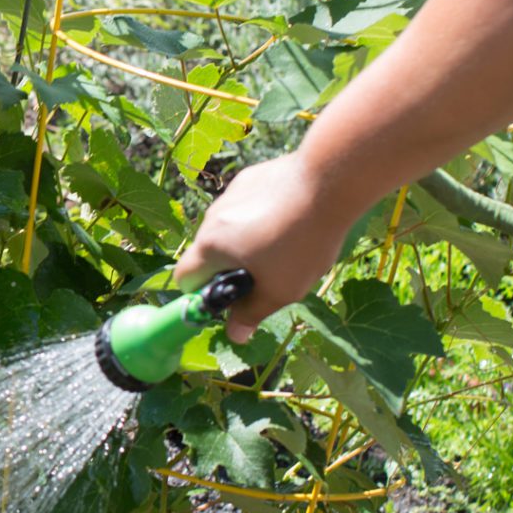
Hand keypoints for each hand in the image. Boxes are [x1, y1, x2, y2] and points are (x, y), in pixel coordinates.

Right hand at [171, 152, 362, 340]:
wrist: (328, 183)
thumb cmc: (301, 242)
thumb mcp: (280, 290)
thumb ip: (251, 314)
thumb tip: (235, 334)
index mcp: (211, 247)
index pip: (184, 279)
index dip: (203, 294)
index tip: (232, 299)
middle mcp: (212, 218)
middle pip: (209, 253)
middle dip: (231, 268)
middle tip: (267, 276)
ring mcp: (230, 194)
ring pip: (228, 229)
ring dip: (246, 242)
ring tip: (286, 245)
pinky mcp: (250, 178)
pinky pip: (246, 207)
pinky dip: (260, 217)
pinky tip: (290, 218)